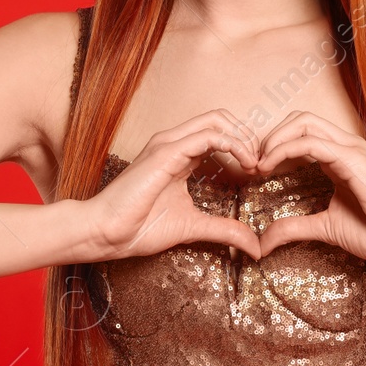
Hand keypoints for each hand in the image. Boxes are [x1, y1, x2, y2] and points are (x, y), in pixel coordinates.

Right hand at [84, 110, 263, 260]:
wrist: (105, 233)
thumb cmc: (138, 228)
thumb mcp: (194, 227)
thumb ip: (224, 230)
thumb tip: (255, 247)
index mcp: (179, 155)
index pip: (218, 132)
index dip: (244, 146)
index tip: (257, 172)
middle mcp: (173, 143)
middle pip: (221, 118)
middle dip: (247, 136)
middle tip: (260, 164)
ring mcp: (168, 144)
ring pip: (216, 119)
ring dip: (243, 138)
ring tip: (254, 164)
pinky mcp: (165, 153)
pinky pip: (207, 136)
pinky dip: (233, 145)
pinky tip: (244, 165)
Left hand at [252, 111, 365, 265]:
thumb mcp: (325, 227)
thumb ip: (295, 227)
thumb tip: (264, 241)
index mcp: (340, 157)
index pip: (302, 132)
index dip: (274, 145)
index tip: (255, 170)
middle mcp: (346, 146)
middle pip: (300, 119)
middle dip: (270, 136)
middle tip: (252, 164)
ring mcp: (351, 149)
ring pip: (303, 122)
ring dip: (273, 140)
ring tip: (258, 165)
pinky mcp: (353, 159)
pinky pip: (311, 142)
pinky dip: (283, 149)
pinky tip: (269, 167)